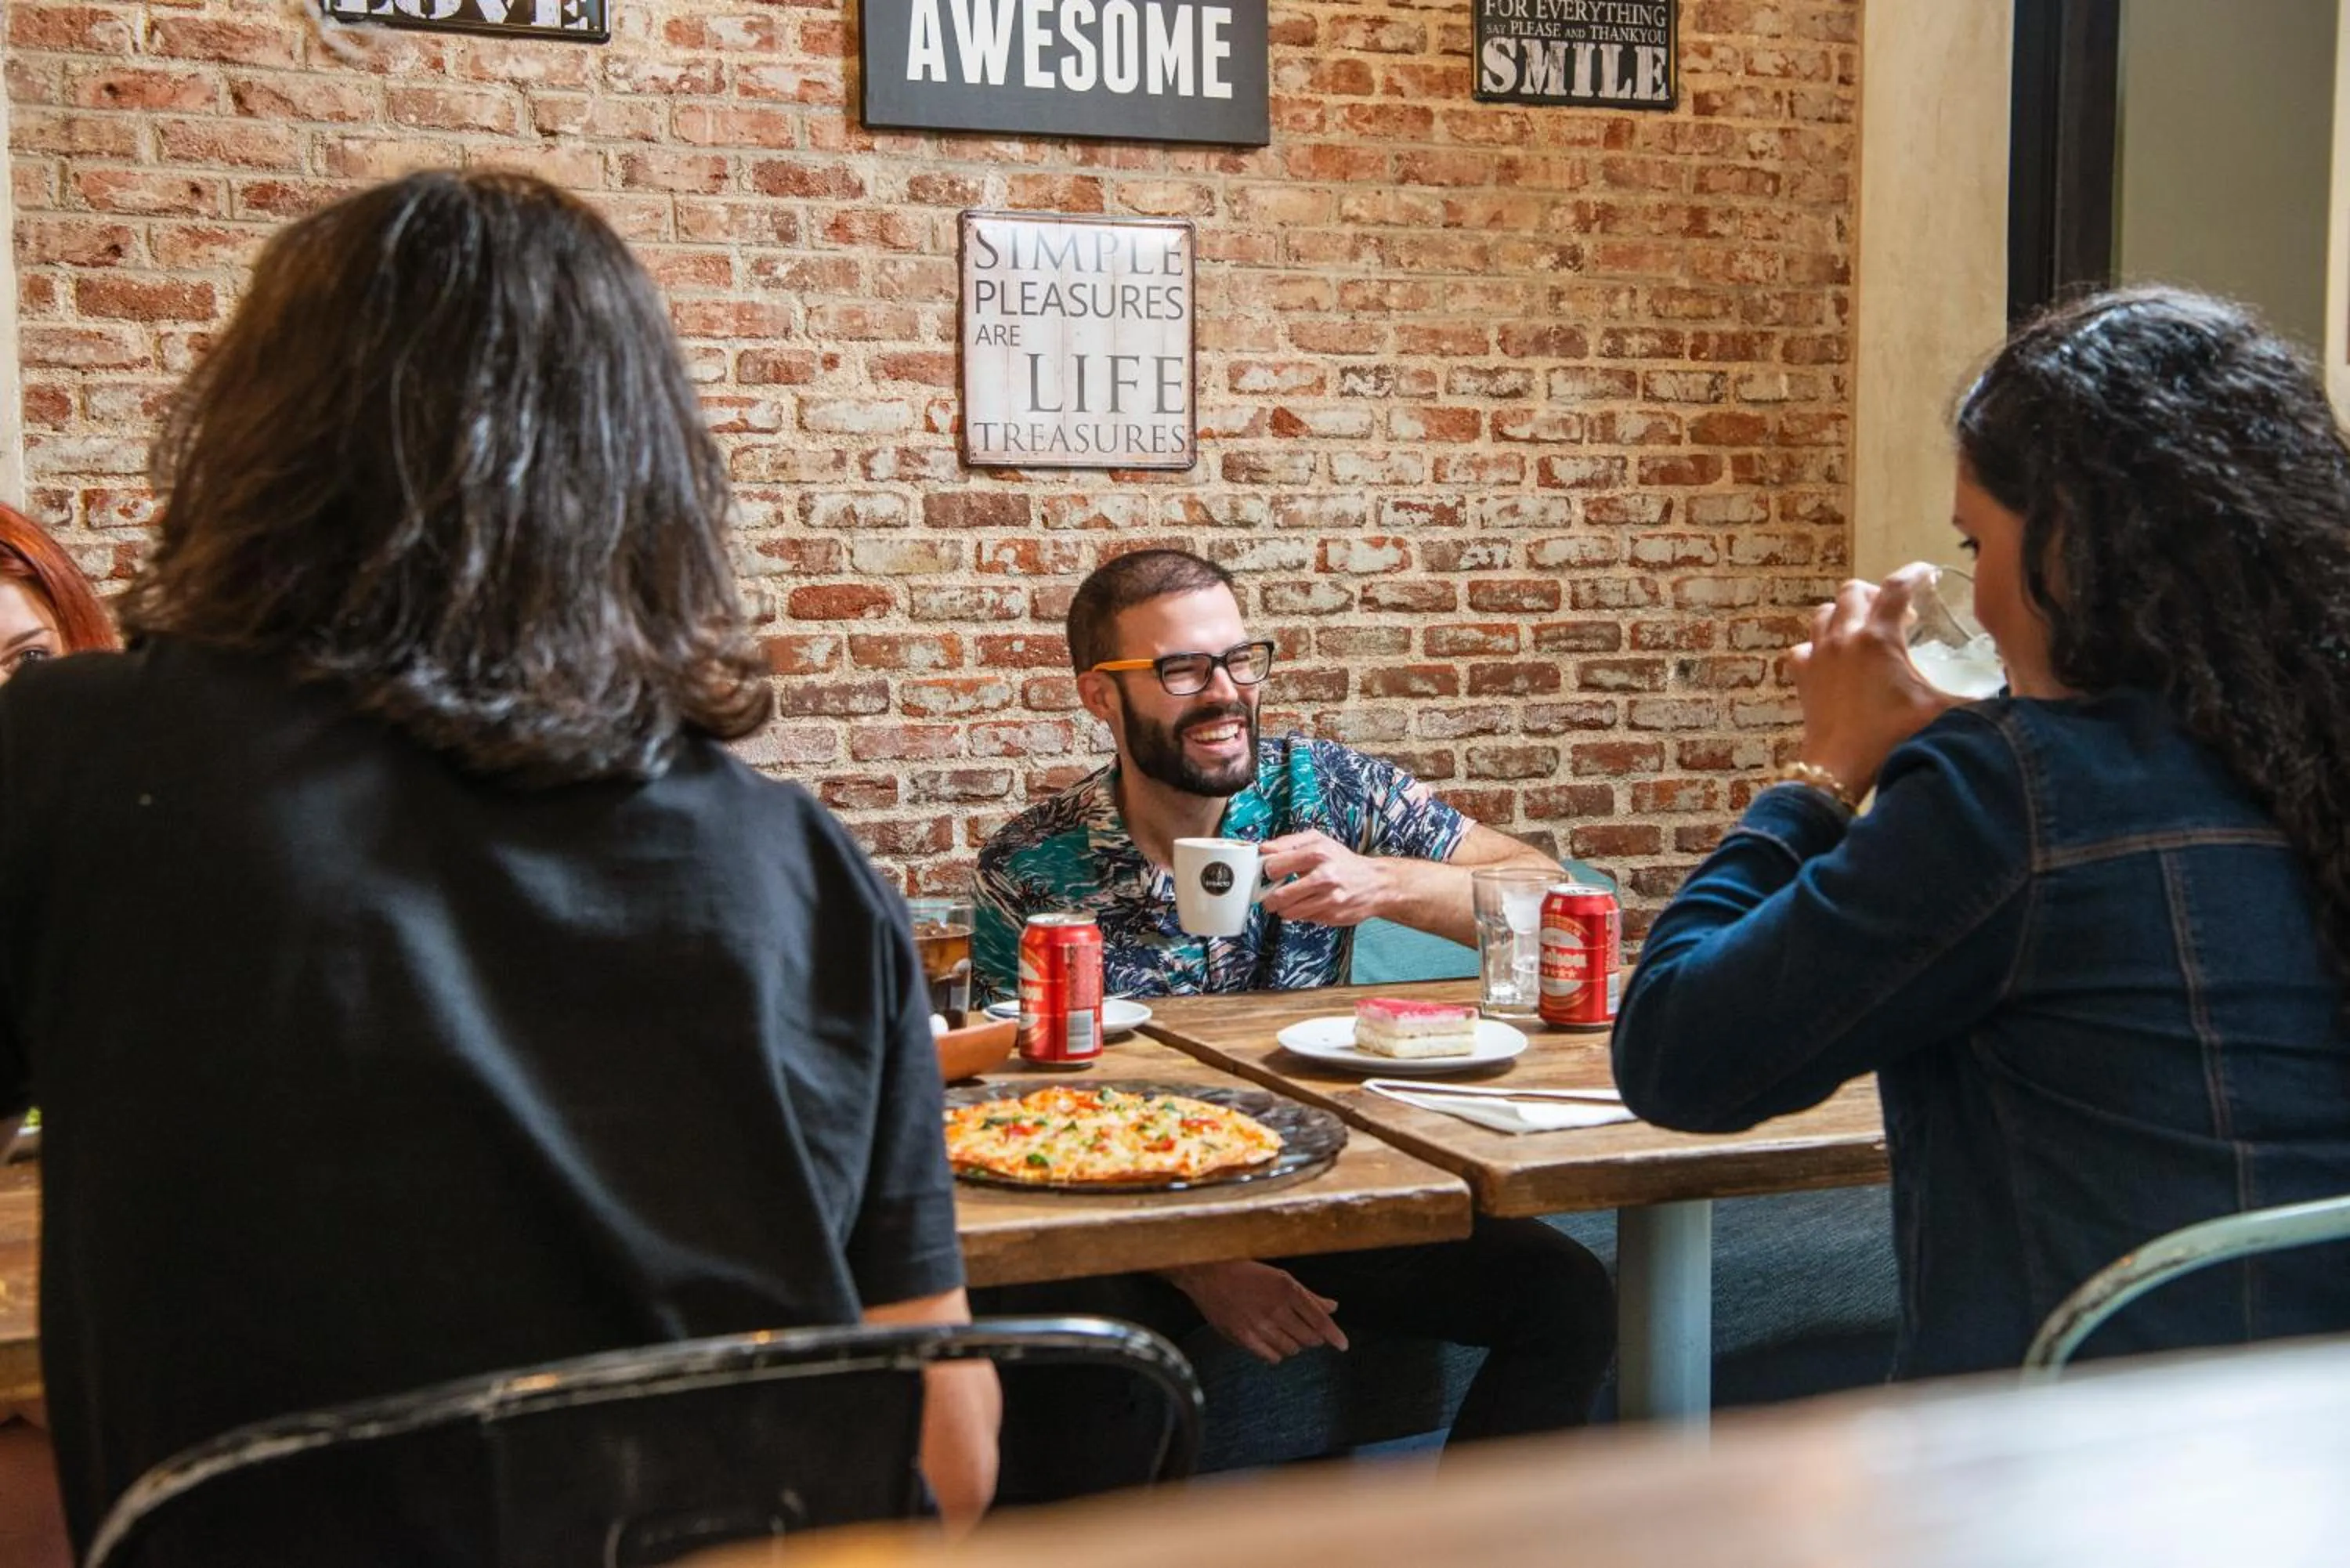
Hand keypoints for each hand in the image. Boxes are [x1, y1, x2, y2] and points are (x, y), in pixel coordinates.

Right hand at [1161, 1261, 1348, 1364]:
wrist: (1208, 1274)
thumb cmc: (1246, 1272)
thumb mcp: (1280, 1277)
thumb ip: (1309, 1295)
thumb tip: (1333, 1307)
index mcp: (1287, 1289)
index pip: (1320, 1320)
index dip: (1335, 1335)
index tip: (1343, 1345)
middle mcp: (1276, 1308)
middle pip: (1309, 1338)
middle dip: (1312, 1337)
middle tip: (1305, 1330)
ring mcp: (1259, 1325)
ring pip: (1292, 1349)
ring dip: (1293, 1344)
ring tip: (1283, 1332)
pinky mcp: (1243, 1337)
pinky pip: (1271, 1357)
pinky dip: (1276, 1353)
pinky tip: (1271, 1341)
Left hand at [1257, 830, 1391, 926]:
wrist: (1375, 883)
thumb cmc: (1342, 861)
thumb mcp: (1318, 841)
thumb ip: (1288, 842)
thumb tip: (1264, 849)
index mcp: (1318, 852)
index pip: (1275, 865)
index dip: (1267, 871)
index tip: (1270, 873)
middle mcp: (1325, 876)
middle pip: (1279, 895)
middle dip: (1270, 897)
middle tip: (1271, 895)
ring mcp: (1329, 899)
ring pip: (1289, 912)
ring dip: (1283, 909)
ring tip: (1289, 901)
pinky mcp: (1332, 916)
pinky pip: (1304, 919)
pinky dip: (1301, 914)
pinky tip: (1309, 904)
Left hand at [1788, 566, 1960, 797]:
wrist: (1839, 767)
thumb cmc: (1890, 736)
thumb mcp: (1940, 711)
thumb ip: (1977, 698)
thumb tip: (2013, 692)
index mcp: (1878, 637)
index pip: (1898, 587)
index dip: (1914, 573)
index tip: (1926, 572)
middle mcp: (1844, 637)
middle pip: (1854, 591)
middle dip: (1876, 593)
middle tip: (1896, 612)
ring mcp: (1818, 654)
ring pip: (1825, 613)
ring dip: (1845, 613)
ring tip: (1864, 629)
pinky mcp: (1802, 675)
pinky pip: (1803, 646)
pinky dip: (1817, 646)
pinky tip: (1832, 659)